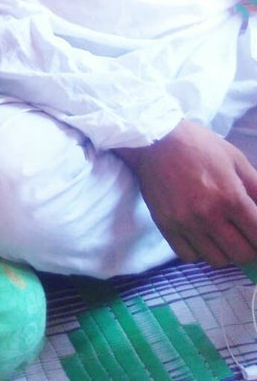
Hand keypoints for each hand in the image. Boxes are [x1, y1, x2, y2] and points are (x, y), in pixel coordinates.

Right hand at [119, 120, 256, 266]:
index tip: (255, 233)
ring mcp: (185, 223)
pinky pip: (188, 256)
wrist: (155, 140)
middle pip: (241, 255)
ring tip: (220, 235)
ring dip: (224, 251)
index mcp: (230, 197)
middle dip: (248, 248)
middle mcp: (209, 215)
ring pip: (216, 260)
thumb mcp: (235, 159)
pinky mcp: (165, 226)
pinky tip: (200, 236)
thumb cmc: (198, 146)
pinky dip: (198, 251)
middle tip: (243, 237)